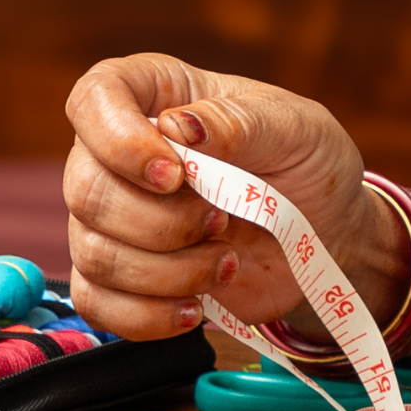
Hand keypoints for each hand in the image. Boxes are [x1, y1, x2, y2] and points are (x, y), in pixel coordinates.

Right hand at [61, 54, 392, 340]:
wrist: (325, 234)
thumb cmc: (306, 164)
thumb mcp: (295, 128)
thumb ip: (239, 122)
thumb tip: (177, 127)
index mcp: (154, 95)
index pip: (93, 100)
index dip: (118, 141)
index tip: (173, 175)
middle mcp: (119, 154)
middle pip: (85, 189)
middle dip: (160, 222)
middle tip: (222, 222)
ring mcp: (114, 218)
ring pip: (94, 253)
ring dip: (166, 272)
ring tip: (227, 262)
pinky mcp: (124, 277)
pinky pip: (97, 304)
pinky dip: (146, 315)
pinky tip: (195, 308)